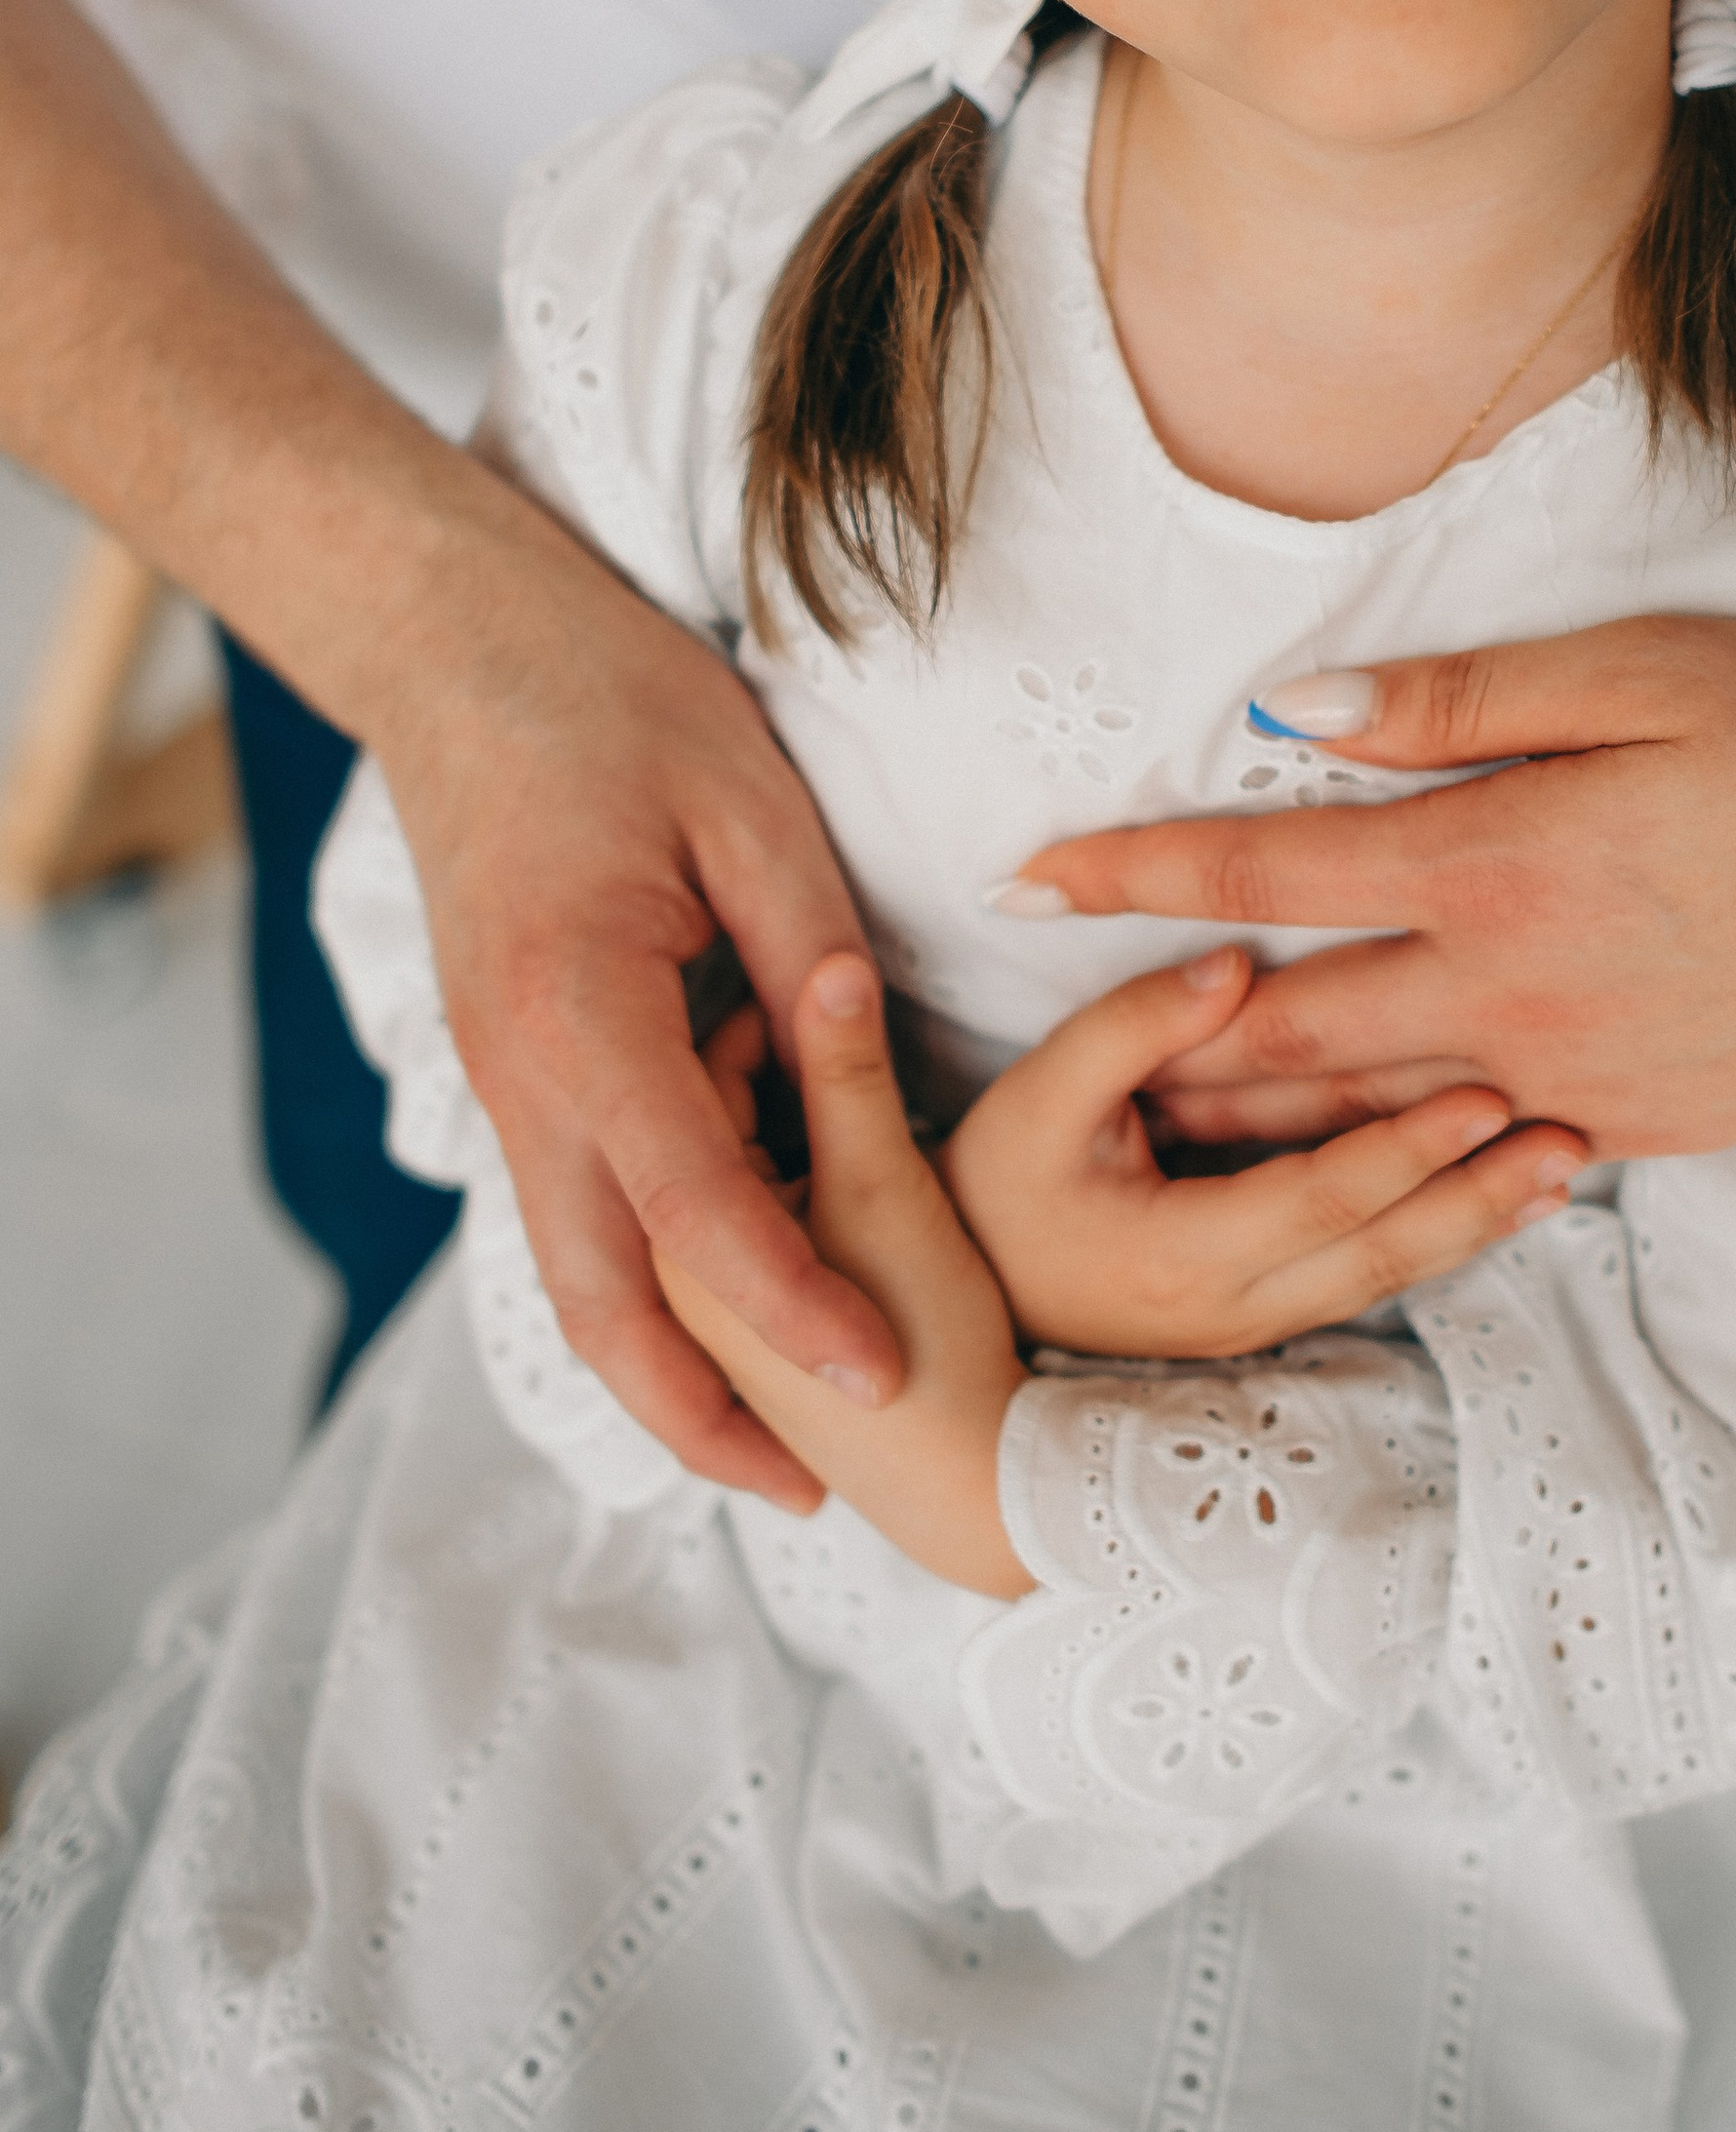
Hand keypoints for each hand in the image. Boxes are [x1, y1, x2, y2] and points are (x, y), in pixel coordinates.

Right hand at [0, 0, 891, 1506]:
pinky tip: (726, 1298)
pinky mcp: (510, 1059)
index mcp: (582, 1016)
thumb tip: (869, 1057)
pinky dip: (644, 1277)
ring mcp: (500, 1076)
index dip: (799, 1303)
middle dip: (709, 1411)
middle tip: (825, 1492)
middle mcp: (522, 1076)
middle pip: (609, 1298)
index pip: (702, 1208)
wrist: (450, 639)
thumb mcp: (745, 803)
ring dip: (670, 1366)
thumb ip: (808, 945)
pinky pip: (573, 1206)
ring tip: (780, 1440)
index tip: (890, 1372)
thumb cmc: (604, 697)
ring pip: (578, 1273)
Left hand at [663, 957, 1030, 1595]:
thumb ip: (847, 1074)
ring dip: (762, 1127)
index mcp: (664, 1245)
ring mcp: (693, 1320)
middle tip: (832, 1038)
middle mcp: (653, 1287)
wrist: (993, 1485)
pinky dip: (764, 1179)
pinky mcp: (736, 1344)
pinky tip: (836, 1163)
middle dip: (751, 1073)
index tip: (840, 996)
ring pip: (698, 1180)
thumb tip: (833, 968)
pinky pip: (721, 1230)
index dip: (773, 1026)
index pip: (690, 1094)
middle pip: (680, 1133)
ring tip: (848, 1099)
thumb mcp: (886, 1190)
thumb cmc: (935, 1345)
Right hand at [939, 945, 1585, 1357]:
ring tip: (1565, 1168)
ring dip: (1479, 1224)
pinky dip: (1442, 1236)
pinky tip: (1502, 1198)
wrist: (959, 1306)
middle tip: (1567, 1139)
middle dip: (1479, 1197)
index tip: (1485, 1095)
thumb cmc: (994, 1188)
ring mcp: (1256, 1323)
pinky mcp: (1268, 1314)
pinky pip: (1371, 1278)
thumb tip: (1234, 964)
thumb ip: (1132, 1026)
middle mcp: (1234, 1307)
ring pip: (1390, 1276)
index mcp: (1182, 1255)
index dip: (1404, 1151)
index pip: (1318, 1199)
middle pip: (1382, 1254)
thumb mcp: (1037, 1096)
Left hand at [999, 619, 1735, 1156]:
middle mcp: (1506, 997)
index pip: (1262, 880)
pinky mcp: (1632, 1127)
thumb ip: (1465, 706)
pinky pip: (1476, 1154)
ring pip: (1364, 1118)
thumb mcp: (1644, 674)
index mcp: (1492, 869)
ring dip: (1246, 1124)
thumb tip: (1303, 716)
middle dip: (1151, 1045)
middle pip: (1281, 1037)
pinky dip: (1390, 1157)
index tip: (1029, 876)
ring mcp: (1567, 1081)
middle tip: (1045, 1057)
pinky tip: (1343, 1155)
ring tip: (1145, 1124)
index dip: (1133, 875)